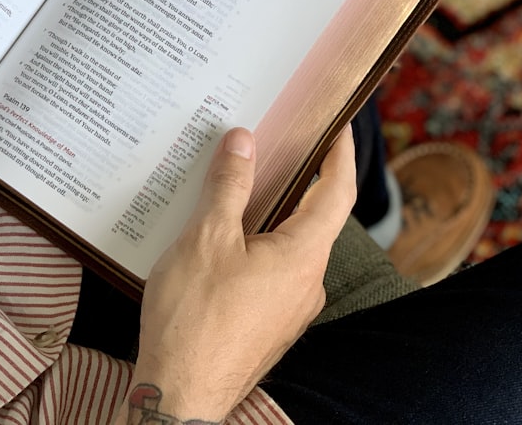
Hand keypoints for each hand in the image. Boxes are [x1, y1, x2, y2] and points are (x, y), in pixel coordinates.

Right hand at [114, 126, 356, 423]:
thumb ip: (228, 186)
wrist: (180, 394)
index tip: (341, 128)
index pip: (336, 192)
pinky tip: (212, 245)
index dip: (341, 155)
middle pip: (310, 219)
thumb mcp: (206, 238)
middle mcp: (306, 284)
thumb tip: (243, 142)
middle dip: (292, 183)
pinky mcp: (265, 325)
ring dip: (262, 218)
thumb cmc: (194, 318)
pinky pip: (266, 273)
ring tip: (226, 194)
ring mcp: (287, 310)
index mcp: (303, 257)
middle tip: (270, 149)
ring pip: (284, 248)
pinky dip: (249, 248)